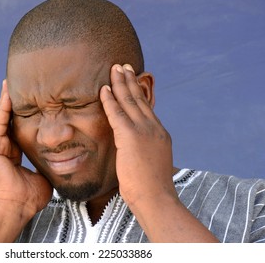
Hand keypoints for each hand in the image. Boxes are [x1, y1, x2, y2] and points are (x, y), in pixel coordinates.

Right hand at [0, 79, 52, 217]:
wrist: (16, 209)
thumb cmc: (29, 197)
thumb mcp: (42, 175)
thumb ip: (47, 165)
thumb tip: (61, 159)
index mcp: (13, 154)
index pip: (18, 129)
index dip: (24, 114)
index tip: (31, 100)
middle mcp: (3, 148)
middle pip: (8, 120)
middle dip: (13, 102)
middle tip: (17, 84)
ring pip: (2, 118)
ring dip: (6, 101)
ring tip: (9, 83)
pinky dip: (3, 108)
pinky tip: (7, 94)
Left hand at [100, 64, 175, 205]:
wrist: (156, 198)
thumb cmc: (151, 186)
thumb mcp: (152, 161)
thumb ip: (144, 149)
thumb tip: (133, 148)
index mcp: (160, 133)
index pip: (146, 107)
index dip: (138, 91)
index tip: (133, 78)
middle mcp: (154, 128)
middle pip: (139, 99)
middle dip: (130, 80)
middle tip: (123, 65)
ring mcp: (144, 131)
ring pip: (129, 101)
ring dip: (120, 83)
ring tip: (115, 68)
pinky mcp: (131, 137)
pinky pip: (117, 113)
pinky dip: (110, 100)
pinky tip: (104, 89)